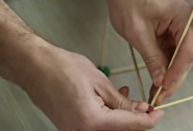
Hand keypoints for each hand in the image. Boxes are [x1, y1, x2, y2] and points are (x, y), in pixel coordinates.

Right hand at [21, 42, 162, 129]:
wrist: (33, 67)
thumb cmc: (59, 68)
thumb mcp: (99, 80)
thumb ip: (121, 101)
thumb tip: (139, 110)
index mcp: (92, 121)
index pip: (131, 125)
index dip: (150, 119)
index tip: (159, 112)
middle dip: (136, 120)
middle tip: (145, 104)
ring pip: (109, 130)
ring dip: (122, 118)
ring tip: (126, 96)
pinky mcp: (70, 128)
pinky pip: (96, 127)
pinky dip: (108, 117)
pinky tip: (111, 101)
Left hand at [107, 0, 192, 104]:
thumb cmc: (129, 0)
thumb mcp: (138, 33)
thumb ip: (153, 58)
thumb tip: (161, 81)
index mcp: (184, 17)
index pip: (187, 52)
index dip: (177, 74)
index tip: (165, 90)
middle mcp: (188, 22)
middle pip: (186, 57)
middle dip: (173, 78)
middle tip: (160, 97)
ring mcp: (182, 26)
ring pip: (179, 58)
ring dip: (168, 75)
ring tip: (157, 94)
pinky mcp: (173, 30)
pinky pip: (172, 52)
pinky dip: (164, 67)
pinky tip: (157, 81)